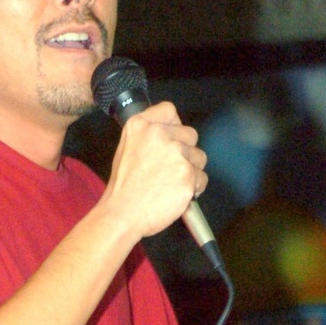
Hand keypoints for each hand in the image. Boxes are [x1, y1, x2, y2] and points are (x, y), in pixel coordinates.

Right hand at [103, 101, 207, 238]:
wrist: (123, 213)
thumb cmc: (124, 187)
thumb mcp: (127, 147)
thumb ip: (148, 135)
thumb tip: (170, 133)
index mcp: (141, 126)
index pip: (169, 111)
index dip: (174, 126)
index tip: (172, 139)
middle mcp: (160, 135)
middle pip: (190, 135)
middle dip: (185, 152)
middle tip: (170, 169)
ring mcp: (176, 155)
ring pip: (199, 157)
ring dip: (191, 170)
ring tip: (171, 183)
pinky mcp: (188, 176)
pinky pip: (202, 179)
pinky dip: (194, 188)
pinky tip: (176, 193)